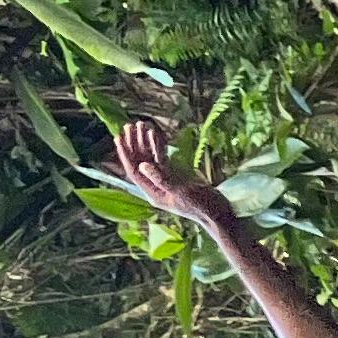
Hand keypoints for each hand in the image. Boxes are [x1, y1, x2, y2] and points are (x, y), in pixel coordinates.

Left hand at [109, 117, 225, 232]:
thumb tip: (142, 165)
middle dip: (134, 144)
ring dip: (145, 142)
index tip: (119, 137)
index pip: (134, 171)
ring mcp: (166, 179)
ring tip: (140, 125)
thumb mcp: (180, 192)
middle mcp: (156, 185)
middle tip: (128, 126)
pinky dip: (159, 146)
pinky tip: (156, 134)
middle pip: (140, 162)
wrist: (218, 212)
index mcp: (153, 193)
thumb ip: (161, 178)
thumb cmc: (200, 205)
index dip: (125, 154)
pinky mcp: (177, 174)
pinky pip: (163, 158)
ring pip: (151, 158)